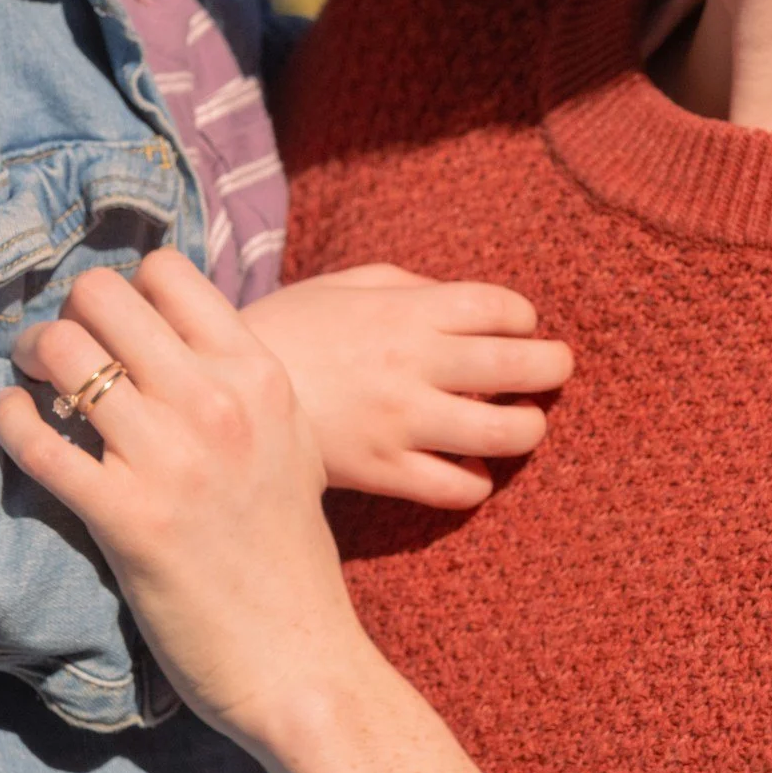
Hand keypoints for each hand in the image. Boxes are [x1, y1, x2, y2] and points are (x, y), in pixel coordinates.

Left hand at [0, 253, 357, 746]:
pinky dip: (10, 422)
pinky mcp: (126, 518)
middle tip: (57, 349)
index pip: (167, 271)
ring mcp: (171, 459)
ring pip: (64, 353)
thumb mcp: (288, 442)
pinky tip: (13, 424)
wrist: (300, 660)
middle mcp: (217, 402)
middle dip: (66, 314)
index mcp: (259, 375)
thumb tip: (170, 337)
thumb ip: (238, 383)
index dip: (123, 288)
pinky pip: (38, 440)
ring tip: (32, 385)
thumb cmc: (288, 554)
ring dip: (33, 359)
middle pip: (103, 296)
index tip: (109, 324)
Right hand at [241, 265, 572, 509]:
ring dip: (528, 428)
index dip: (525, 318)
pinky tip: (472, 470)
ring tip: (525, 424)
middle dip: (552, 366)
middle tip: (555, 369)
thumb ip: (406, 286)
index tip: (522, 326)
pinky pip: (457, 487)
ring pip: (501, 433)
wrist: (216, 393)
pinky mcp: (384, 472)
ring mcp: (401, 423)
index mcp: (404, 311)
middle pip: (518, 366)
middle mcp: (413, 365)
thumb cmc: (285, 331)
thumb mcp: (341, 285)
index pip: (501, 308)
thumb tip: (461, 302)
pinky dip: (478, 482)